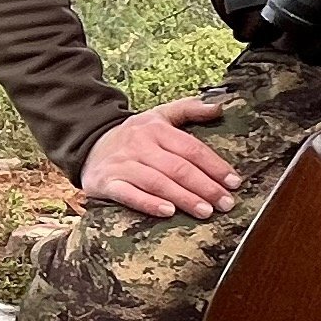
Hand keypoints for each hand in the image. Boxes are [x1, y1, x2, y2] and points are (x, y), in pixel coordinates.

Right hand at [81, 95, 239, 218]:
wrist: (87, 145)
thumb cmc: (132, 136)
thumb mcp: (158, 116)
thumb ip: (188, 109)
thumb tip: (219, 107)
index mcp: (156, 129)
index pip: (191, 148)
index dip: (214, 166)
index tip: (233, 182)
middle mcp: (140, 145)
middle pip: (178, 167)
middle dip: (205, 186)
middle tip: (225, 203)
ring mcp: (123, 164)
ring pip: (157, 182)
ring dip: (183, 198)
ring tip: (205, 211)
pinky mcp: (107, 182)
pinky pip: (129, 194)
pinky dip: (148, 203)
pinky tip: (167, 212)